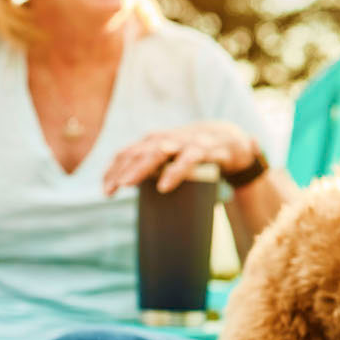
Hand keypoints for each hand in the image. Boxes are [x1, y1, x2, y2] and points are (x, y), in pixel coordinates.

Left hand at [103, 121, 263, 195]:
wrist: (234, 141)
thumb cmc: (197, 154)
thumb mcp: (174, 159)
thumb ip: (156, 172)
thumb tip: (136, 201)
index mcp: (158, 141)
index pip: (129, 152)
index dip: (114, 168)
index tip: (105, 189)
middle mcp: (170, 138)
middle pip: (140, 151)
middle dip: (122, 169)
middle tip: (109, 190)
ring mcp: (188, 141)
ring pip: (160, 151)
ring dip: (141, 167)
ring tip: (127, 184)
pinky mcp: (207, 149)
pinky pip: (189, 159)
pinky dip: (175, 171)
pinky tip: (164, 185)